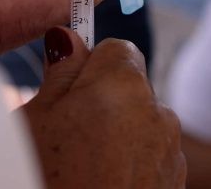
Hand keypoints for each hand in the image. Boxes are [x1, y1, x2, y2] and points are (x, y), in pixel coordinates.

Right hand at [23, 28, 184, 188]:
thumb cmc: (50, 174)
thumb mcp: (36, 115)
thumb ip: (61, 69)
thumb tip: (69, 37)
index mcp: (124, 83)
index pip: (117, 47)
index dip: (90, 62)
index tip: (68, 83)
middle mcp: (158, 112)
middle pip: (129, 87)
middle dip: (102, 98)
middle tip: (65, 127)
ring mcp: (171, 154)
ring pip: (140, 123)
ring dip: (118, 132)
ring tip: (79, 161)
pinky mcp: (174, 185)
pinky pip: (150, 157)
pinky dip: (129, 162)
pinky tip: (98, 179)